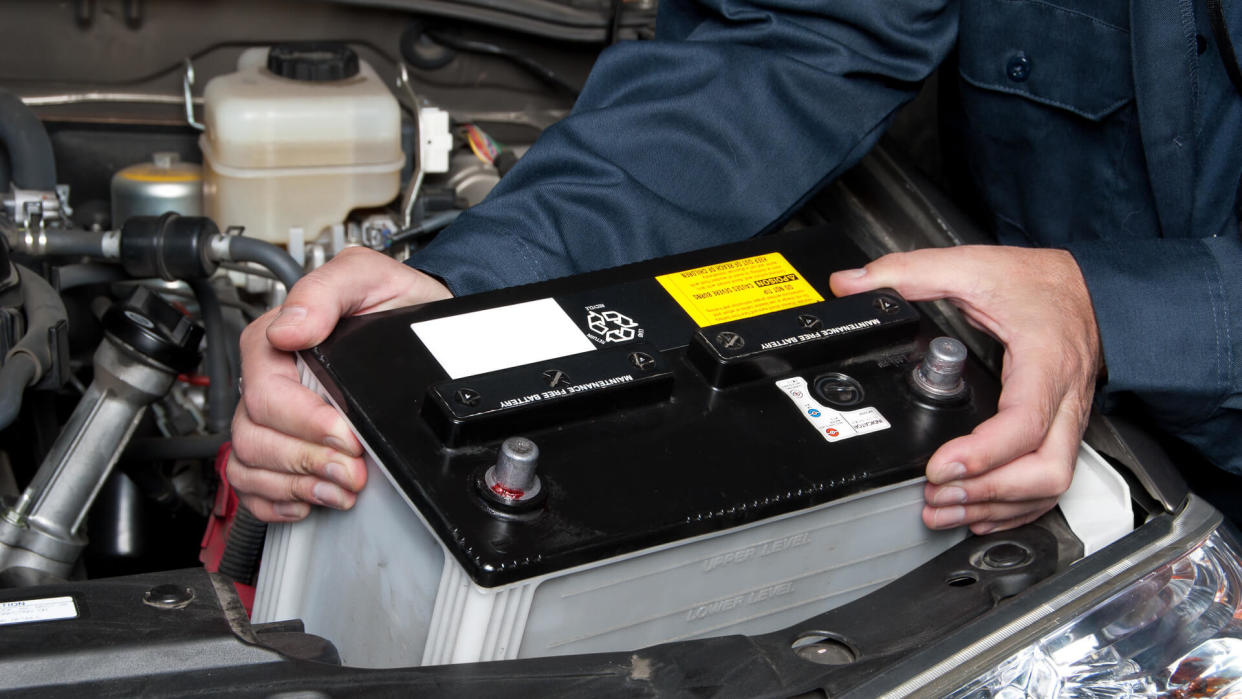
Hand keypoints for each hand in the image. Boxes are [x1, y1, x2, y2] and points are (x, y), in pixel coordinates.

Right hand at [227, 247, 452, 521]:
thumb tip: (291, 328)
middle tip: (353, 469)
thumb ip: (327, 290)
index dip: (305, 422)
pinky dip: (277, 500)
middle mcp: (271, 380)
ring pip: (249, 464)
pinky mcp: (286, 444)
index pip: (265, 393)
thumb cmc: (395, 301)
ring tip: (341, 486)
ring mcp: (274, 416)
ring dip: (297, 484)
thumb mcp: (369, 276)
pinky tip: (311, 497)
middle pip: (254, 436)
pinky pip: (253, 485)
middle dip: (307, 460)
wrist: (422, 325)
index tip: (346, 434)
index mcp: (276, 340)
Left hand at [829, 246, 1101, 534]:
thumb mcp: (972, 266)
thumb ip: (910, 272)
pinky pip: (1050, 482)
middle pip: (1045, 471)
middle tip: (936, 494)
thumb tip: (851, 284)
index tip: (938, 466)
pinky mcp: (1063, 431)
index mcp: (1044, 362)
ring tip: (944, 508)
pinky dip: (1015, 505)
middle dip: (988, 493)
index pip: (1024, 424)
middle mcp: (1064, 399)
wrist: (1090, 287)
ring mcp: (1068, 420)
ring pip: (1050, 484)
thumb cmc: (1041, 283)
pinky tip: (979, 510)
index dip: (982, 454)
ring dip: (996, 506)